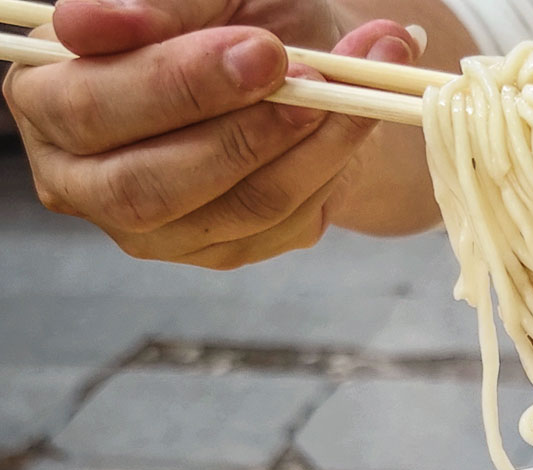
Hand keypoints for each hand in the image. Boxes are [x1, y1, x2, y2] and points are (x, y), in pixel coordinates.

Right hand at [2, 0, 424, 267]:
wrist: (301, 66)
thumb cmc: (234, 19)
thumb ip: (159, 3)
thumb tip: (86, 22)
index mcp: (49, 94)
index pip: (89, 107)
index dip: (176, 83)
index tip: (261, 50)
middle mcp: (84, 176)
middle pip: (145, 185)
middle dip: (243, 133)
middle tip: (314, 82)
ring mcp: (152, 228)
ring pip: (232, 207)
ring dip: (307, 147)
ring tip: (352, 90)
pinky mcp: (220, 250)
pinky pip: (280, 223)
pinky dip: (327, 167)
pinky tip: (348, 124)